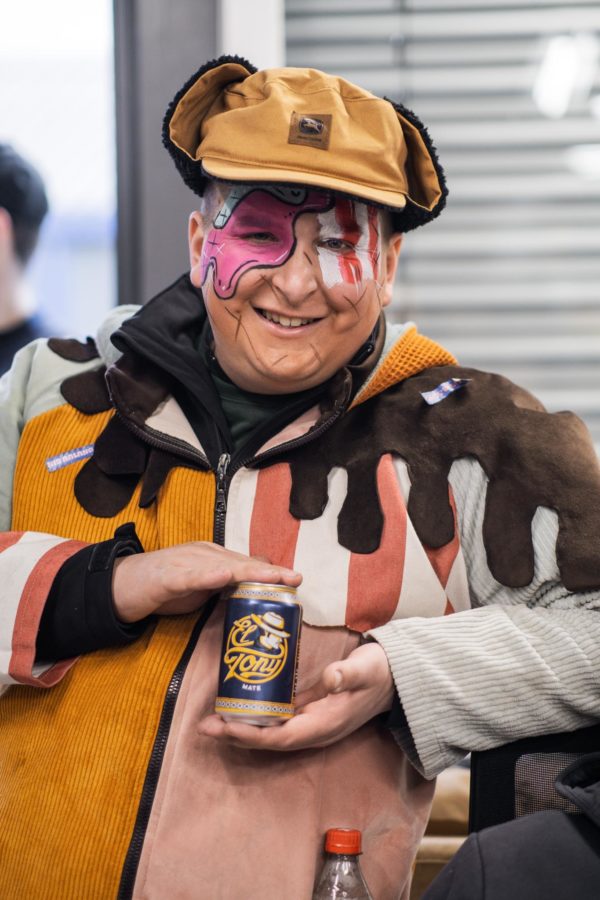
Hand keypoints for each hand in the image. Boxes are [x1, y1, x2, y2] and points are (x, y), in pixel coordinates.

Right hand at [112, 542, 301, 622]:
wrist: (121, 586)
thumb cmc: (163, 587)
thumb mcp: (201, 588)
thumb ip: (224, 590)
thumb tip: (253, 598)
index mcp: (212, 558)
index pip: (248, 563)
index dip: (271, 571)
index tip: (295, 580)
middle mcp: (203, 554)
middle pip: (242, 563)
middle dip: (269, 572)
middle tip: (294, 578)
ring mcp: (186, 563)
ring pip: (223, 566)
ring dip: (250, 572)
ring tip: (273, 577)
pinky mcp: (167, 577)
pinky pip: (191, 576)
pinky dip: (208, 575)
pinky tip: (223, 576)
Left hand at [199, 641, 394, 750]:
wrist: (396, 677)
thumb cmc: (378, 672)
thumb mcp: (364, 670)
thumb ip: (347, 675)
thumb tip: (330, 679)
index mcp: (324, 724)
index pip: (280, 737)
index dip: (250, 735)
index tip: (224, 726)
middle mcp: (315, 729)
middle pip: (269, 740)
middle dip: (236, 735)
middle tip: (204, 726)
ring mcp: (312, 722)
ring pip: (271, 732)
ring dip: (242, 728)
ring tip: (213, 719)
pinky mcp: (311, 711)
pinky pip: (278, 720)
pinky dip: (257, 717)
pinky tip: (240, 706)